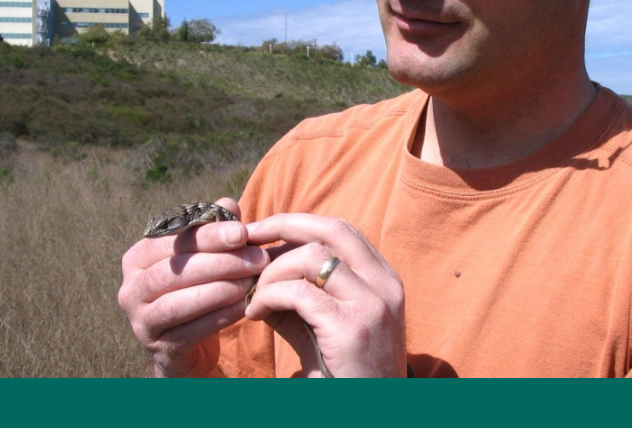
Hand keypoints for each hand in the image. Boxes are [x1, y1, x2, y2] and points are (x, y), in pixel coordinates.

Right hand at [117, 198, 268, 376]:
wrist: (187, 348)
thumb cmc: (196, 291)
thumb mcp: (205, 258)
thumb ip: (213, 230)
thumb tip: (227, 204)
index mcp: (138, 258)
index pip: (173, 241)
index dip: (208, 235)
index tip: (243, 232)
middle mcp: (130, 288)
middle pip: (174, 270)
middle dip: (219, 262)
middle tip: (257, 258)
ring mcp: (139, 320)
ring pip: (177, 302)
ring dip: (218, 290)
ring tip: (250, 282)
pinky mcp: (157, 348)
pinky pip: (187, 332)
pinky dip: (217, 318)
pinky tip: (243, 308)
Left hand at [243, 213, 405, 377]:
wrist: (373, 414)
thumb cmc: (344, 375)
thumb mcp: (324, 328)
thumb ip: (298, 298)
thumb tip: (257, 273)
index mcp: (384, 280)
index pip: (341, 230)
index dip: (299, 222)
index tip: (263, 228)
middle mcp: (384, 286)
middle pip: (330, 231)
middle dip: (282, 226)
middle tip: (247, 238)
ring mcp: (371, 305)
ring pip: (310, 258)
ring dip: (271, 271)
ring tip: (253, 294)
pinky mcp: (351, 328)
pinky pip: (298, 294)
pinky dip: (269, 296)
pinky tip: (256, 313)